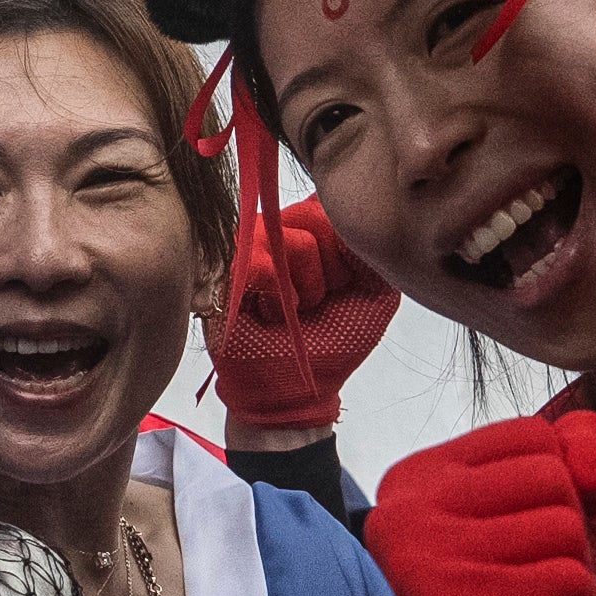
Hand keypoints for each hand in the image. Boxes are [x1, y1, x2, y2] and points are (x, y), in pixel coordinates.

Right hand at [206, 199, 396, 437]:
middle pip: (309, 216)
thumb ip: (372, 248)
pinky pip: (259, 262)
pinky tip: (274, 316)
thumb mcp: (374, 291)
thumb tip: (357, 215)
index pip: (328, 205)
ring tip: (294, 312)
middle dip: (325, 268)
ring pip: (284, 238)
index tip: (342, 285)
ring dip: (302, 287)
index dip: (343, 245)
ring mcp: (242, 248)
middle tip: (315, 303)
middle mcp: (272, 230)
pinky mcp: (221, 274)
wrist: (295, 391)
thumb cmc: (333, 343)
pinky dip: (279, 294)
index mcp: (308, 230)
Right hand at [368, 410, 595, 595]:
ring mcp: (422, 564)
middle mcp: (401, 514)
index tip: (522, 545)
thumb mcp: (557, 509)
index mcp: (413, 479)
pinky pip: (570, 581)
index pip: (533, 435)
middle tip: (531, 586)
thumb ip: (581, 453)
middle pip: (550, 476)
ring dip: (576, 578)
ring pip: (564, 527)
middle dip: (569, 534)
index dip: (561, 492)